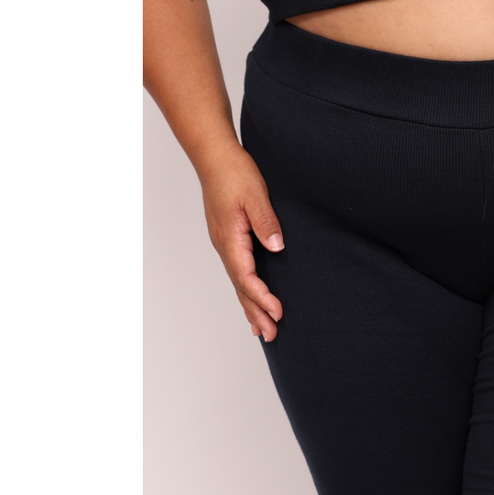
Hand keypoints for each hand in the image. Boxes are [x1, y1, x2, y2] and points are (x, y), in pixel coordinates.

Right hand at [199, 143, 284, 341]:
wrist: (215, 158)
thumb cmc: (234, 173)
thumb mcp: (255, 195)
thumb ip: (266, 222)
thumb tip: (276, 246)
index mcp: (230, 239)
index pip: (246, 276)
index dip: (262, 297)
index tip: (278, 313)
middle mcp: (224, 246)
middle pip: (240, 287)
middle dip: (256, 313)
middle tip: (271, 336)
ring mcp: (224, 244)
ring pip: (237, 283)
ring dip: (250, 307)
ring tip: (260, 331)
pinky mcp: (228, 239)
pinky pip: (237, 272)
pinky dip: (245, 290)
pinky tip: (250, 300)